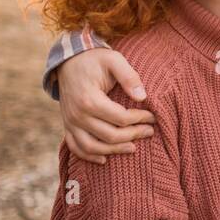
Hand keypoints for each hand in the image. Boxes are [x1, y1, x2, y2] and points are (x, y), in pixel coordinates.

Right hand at [59, 49, 154, 163]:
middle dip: (134, 135)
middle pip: (110, 135)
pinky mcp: (67, 125)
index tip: (153, 116)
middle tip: (150, 131)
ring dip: (114, 151)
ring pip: (92, 147)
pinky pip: (75, 147)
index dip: (140, 119)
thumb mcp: (114, 60)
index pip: (120, 118)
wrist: (69, 60)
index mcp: (89, 99)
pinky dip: (89, 156)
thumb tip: (143, 97)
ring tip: (134, 147)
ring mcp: (70, 122)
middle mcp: (77, 114)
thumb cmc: (95, 60)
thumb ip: (129, 76)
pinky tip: (105, 159)